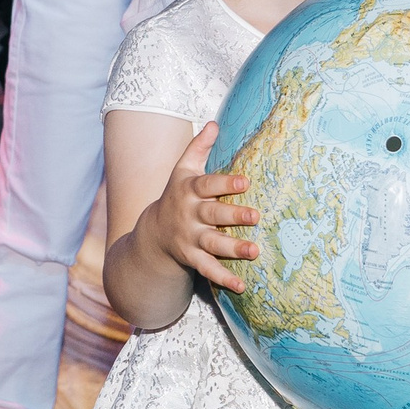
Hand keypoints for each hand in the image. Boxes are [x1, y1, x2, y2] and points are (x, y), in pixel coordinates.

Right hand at [149, 123, 258, 294]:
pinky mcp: (191, 258)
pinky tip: (243, 285)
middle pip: (212, 214)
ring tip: (255, 251)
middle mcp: (189, 215)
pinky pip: (208, 269)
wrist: (153, 232)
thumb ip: (199, 147)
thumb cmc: (177, 195)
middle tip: (256, 215)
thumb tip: (214, 123)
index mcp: (188, 190)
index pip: (207, 185)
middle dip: (233, 215)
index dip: (225, 183)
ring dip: (233, 248)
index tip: (244, 181)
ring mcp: (189, 238)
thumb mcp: (183, 170)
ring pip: (212, 243)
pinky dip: (224, 278)